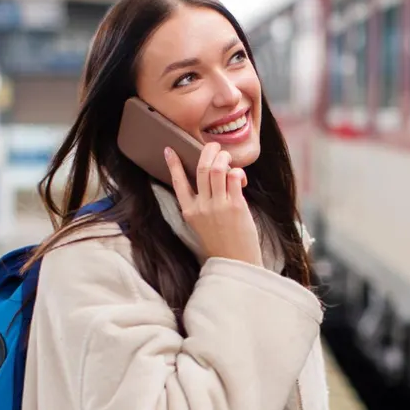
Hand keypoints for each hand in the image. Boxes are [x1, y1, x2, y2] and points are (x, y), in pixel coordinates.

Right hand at [164, 142, 261, 266]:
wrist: (236, 263)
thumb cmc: (222, 244)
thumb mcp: (202, 225)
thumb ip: (203, 204)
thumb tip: (213, 180)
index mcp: (189, 211)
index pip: (177, 182)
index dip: (173, 164)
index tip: (169, 150)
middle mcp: (201, 206)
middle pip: (201, 168)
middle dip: (208, 150)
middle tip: (214, 146)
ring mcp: (218, 206)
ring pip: (217, 168)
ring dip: (224, 157)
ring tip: (229, 158)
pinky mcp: (235, 206)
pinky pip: (234, 177)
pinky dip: (238, 171)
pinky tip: (240, 177)